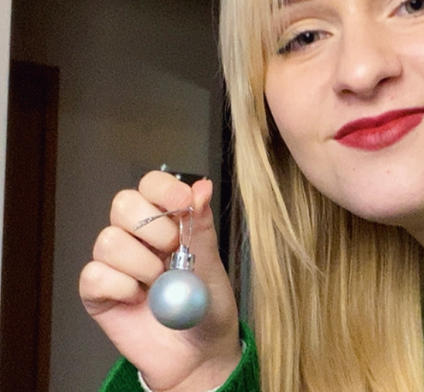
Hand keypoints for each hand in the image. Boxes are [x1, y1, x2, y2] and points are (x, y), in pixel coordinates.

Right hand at [79, 172, 241, 390]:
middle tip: (173, 253)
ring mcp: (115, 264)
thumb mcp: (213, 265)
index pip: (152, 185)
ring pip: (108, 240)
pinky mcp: (98, 292)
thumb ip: (201, 226)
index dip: (164, 189)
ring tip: (160, 284)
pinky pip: (95, 275)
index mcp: (167, 223)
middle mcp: (137, 238)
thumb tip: (202, 186)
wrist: (200, 355)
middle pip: (123, 203)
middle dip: (152, 228)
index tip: (183, 203)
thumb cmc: (207, 308)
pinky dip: (121, 287)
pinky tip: (139, 300)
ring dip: (141, 264)